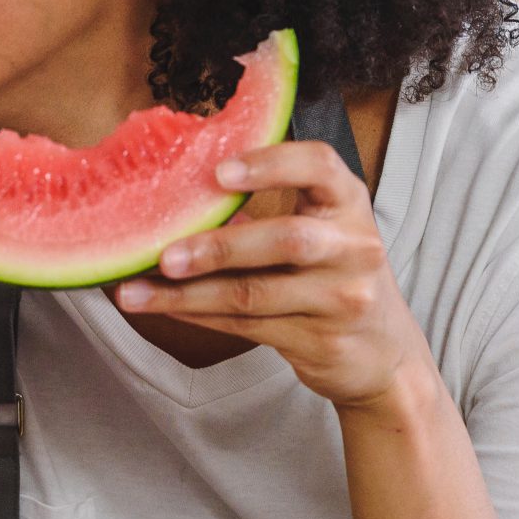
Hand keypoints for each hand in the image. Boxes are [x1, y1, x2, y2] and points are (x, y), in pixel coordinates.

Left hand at [115, 141, 424, 409]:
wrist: (384, 354)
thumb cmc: (334, 278)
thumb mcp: (320, 233)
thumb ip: (265, 212)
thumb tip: (177, 194)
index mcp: (348, 204)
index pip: (321, 167)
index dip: (271, 164)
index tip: (219, 171)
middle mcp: (354, 248)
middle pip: (286, 240)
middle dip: (218, 248)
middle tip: (163, 255)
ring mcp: (343, 298)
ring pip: (255, 294)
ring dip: (188, 295)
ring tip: (135, 292)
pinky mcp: (322, 340)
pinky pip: (248, 326)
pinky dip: (199, 316)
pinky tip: (165, 308)